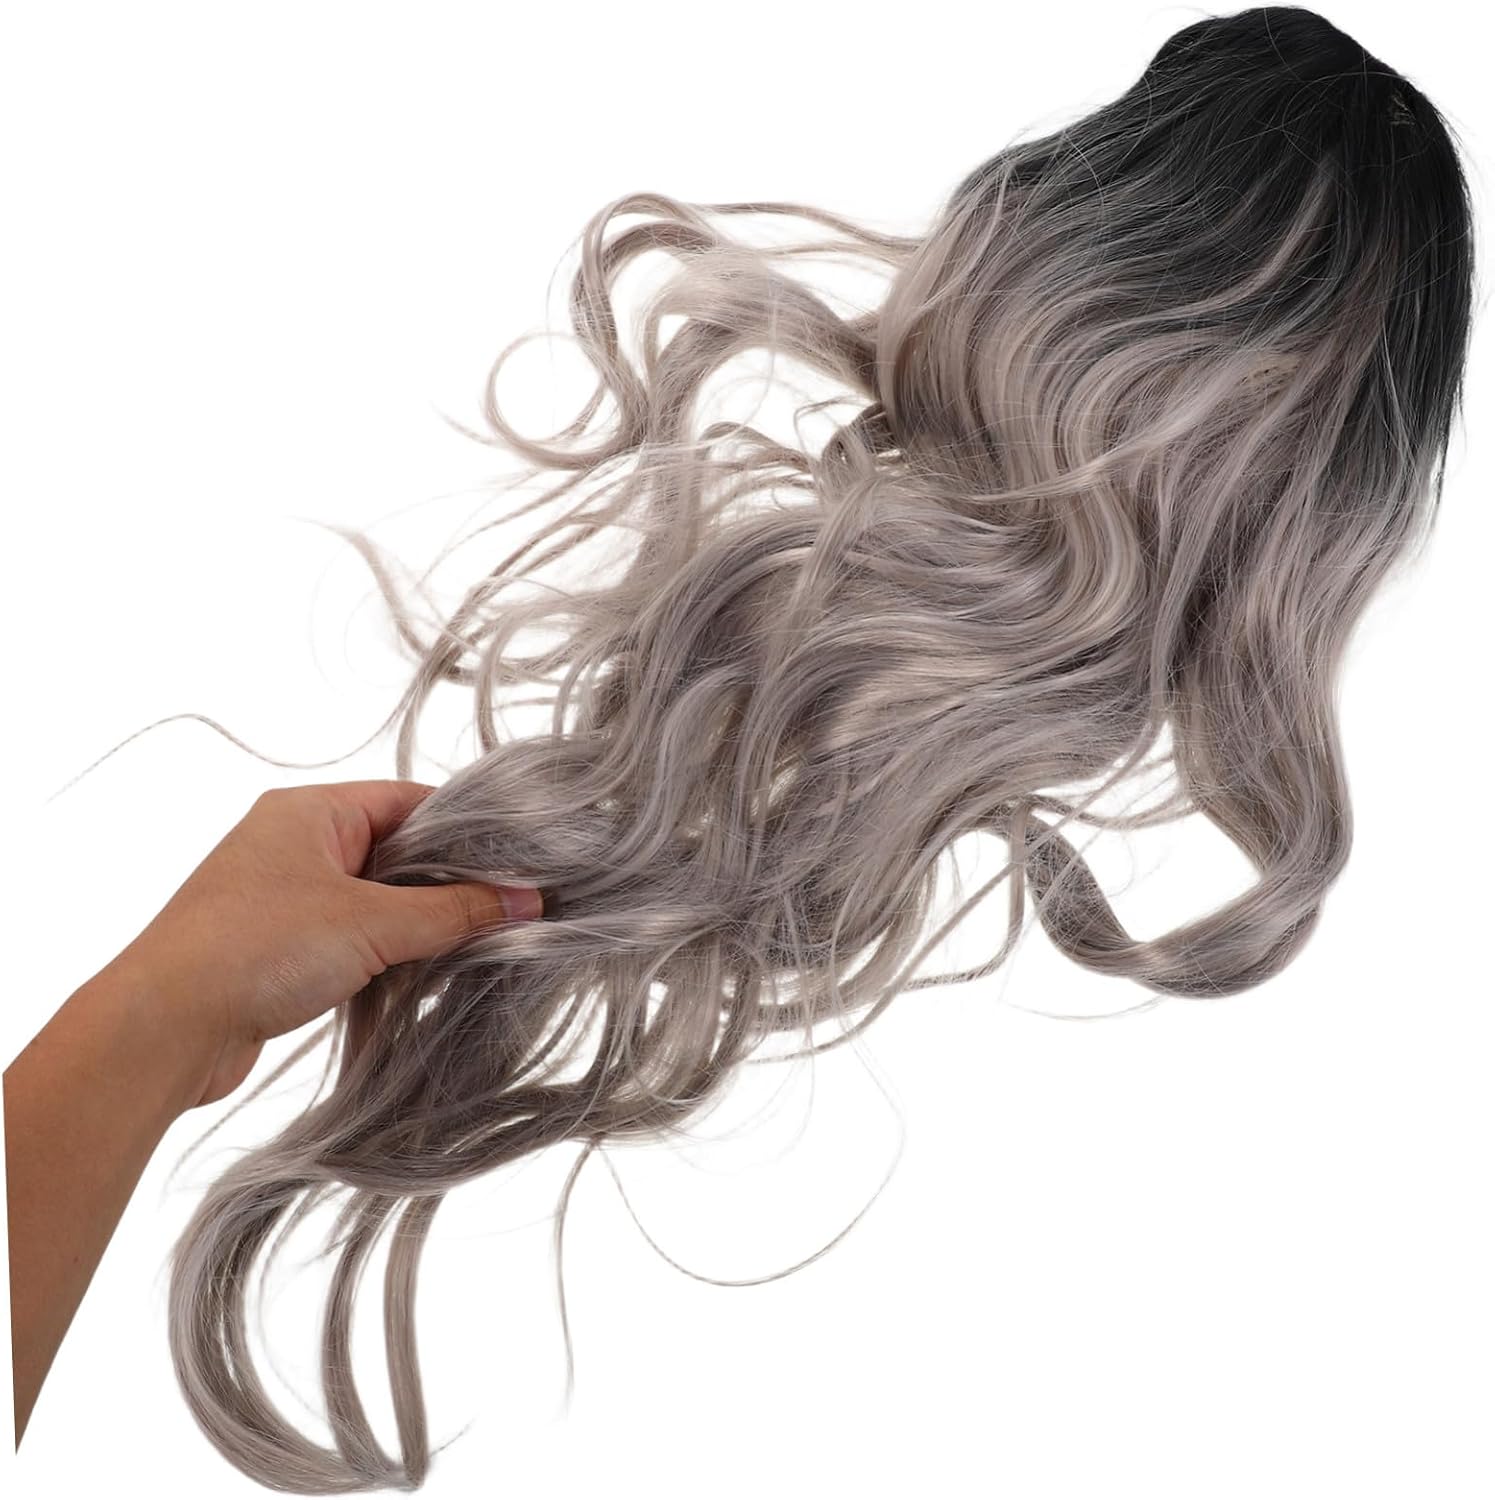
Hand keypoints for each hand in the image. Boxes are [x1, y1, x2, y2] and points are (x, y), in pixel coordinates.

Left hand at [106, 779, 543, 1111]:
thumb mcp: (374, 924)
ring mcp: (282, 895)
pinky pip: (349, 936)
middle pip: (396, 851)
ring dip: (417, 923)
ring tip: (476, 944)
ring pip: (374, 898)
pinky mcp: (275, 946)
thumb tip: (528, 901)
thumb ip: (456, 912)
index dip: (468, 830)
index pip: (410, 801)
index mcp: (310, 810)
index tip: (520, 861)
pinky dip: (385, 953)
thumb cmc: (256, 950)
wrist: (161, 1028)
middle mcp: (293, 842)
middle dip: (448, 883)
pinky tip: (421, 975)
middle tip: (509, 908)